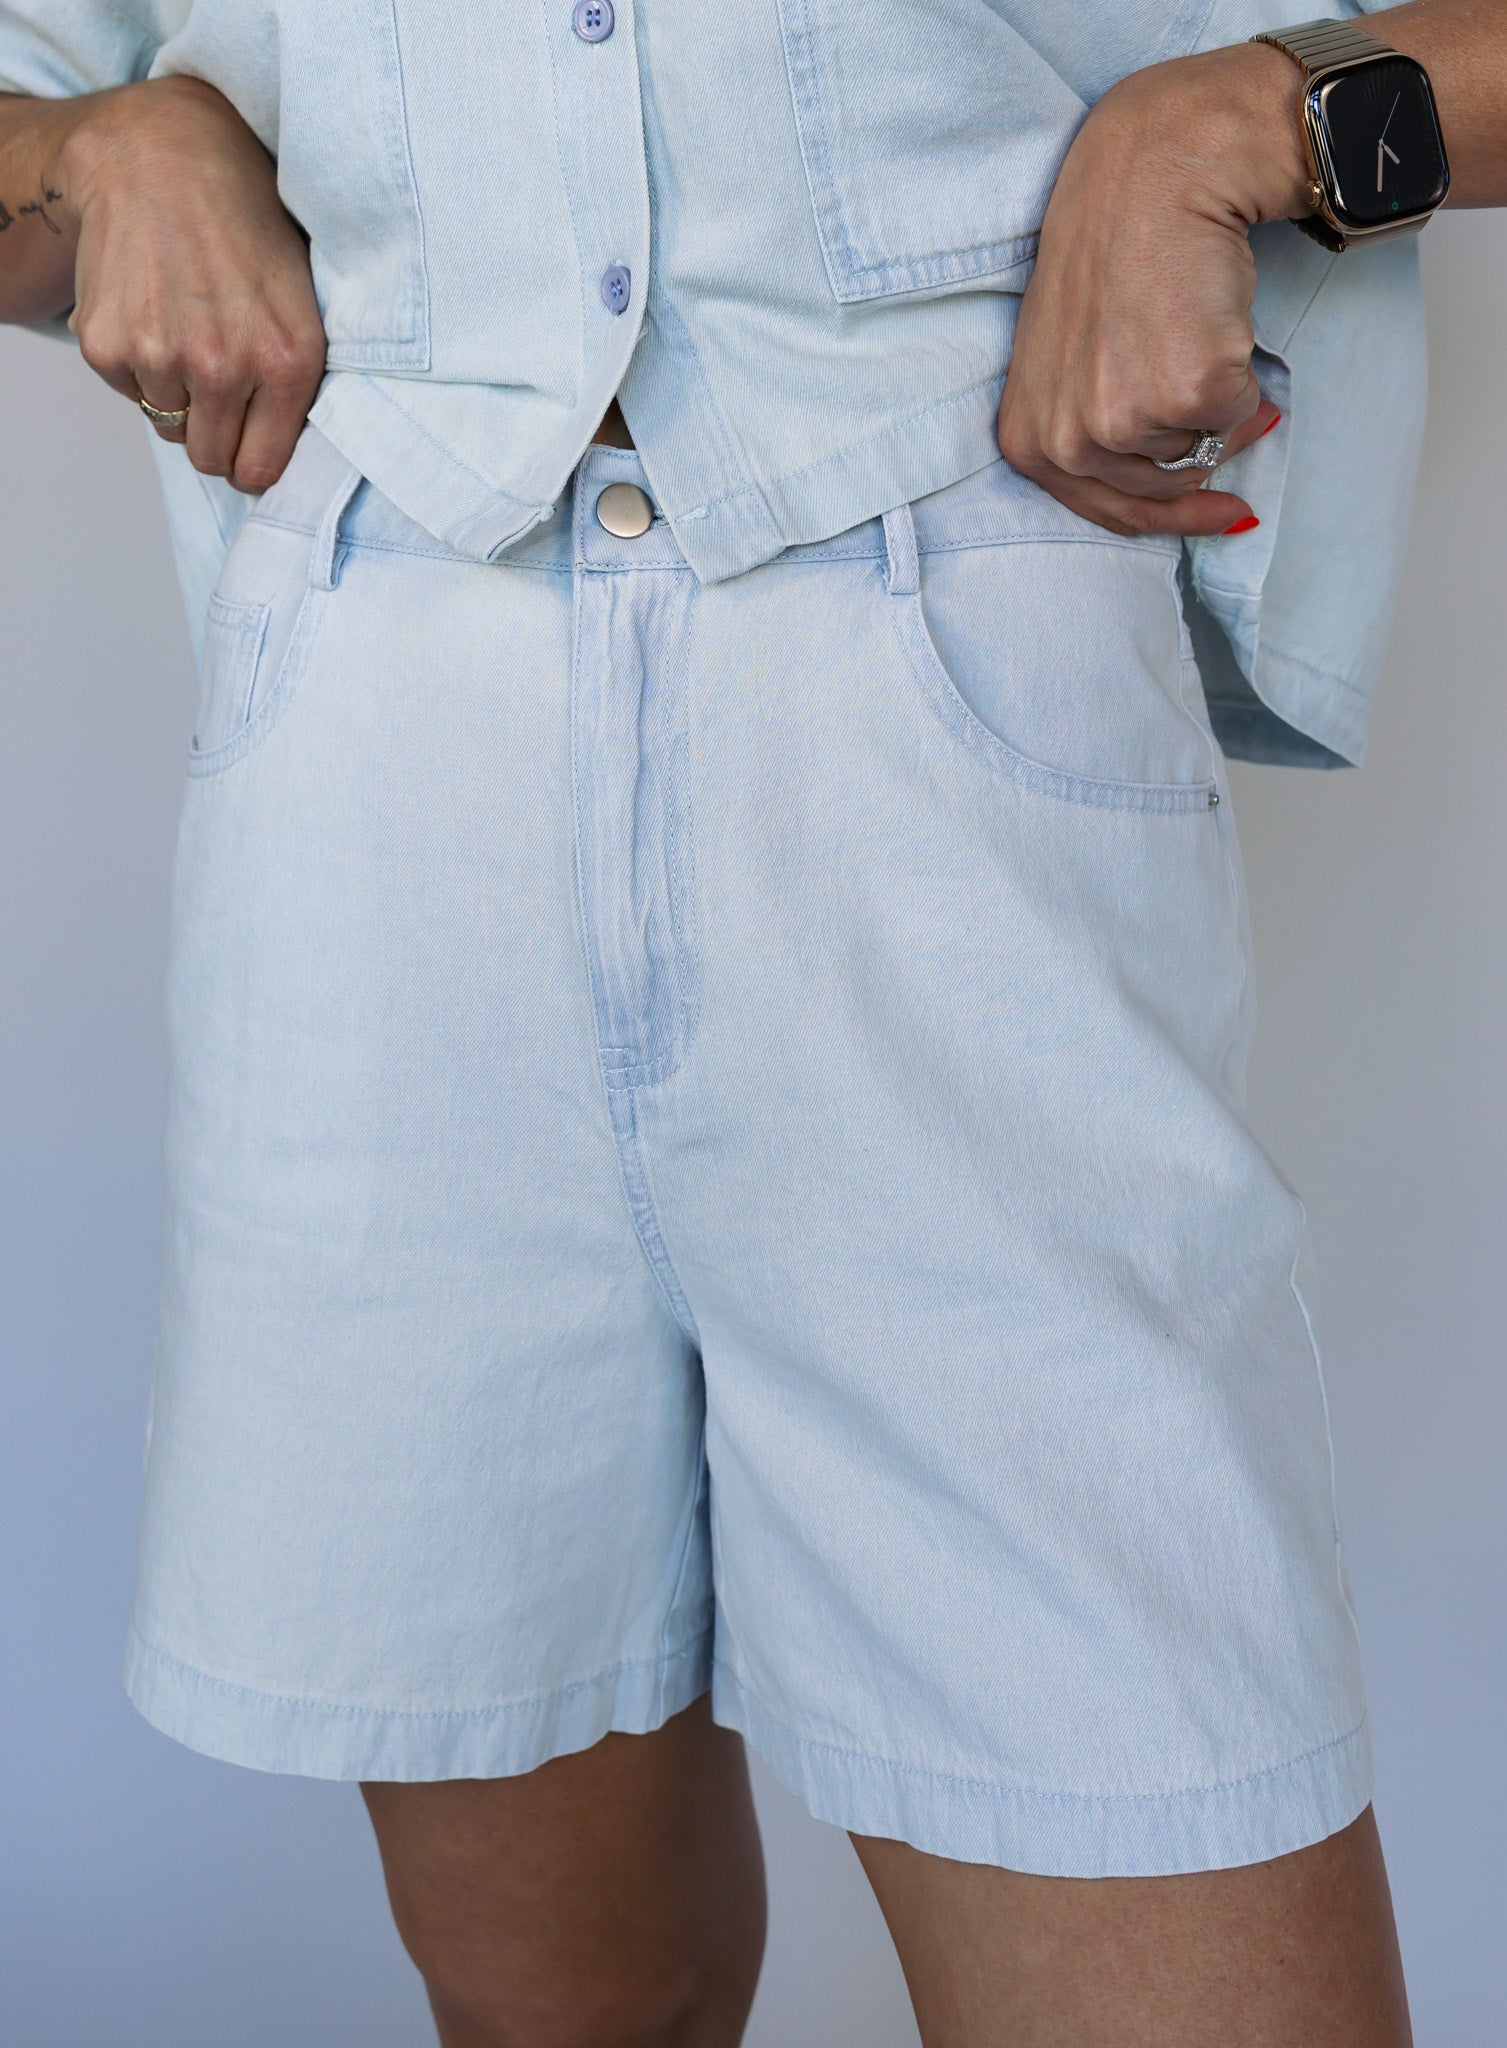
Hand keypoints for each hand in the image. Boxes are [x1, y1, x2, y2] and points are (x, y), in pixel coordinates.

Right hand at [57, 75, 325, 492]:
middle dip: (214, 435)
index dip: (252, 461)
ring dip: (176, 393)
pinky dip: (137, 364)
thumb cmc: (243, 218)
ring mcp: (161, 357)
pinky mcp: (107, 344)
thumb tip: (292, 450)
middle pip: (210, 459)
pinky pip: (128, 390)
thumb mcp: (305, 295)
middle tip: (216, 388)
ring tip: (187, 329)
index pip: (260, 471)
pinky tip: (153, 309)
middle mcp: (223, 368)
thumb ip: (302, 376)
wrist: (159, 153)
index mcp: (287, 363)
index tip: (248, 443)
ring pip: (168, 423)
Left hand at [997, 44, 1312, 538]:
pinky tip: (1226, 325)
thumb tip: (1173, 475)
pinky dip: (1246, 377)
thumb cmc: (1115, 250)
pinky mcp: (1183, 393)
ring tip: (1207, 334)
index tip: (1223, 509)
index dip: (1173, 514)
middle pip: (1160, 491)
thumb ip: (1097, 425)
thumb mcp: (1070, 356)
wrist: (1155, 170)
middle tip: (1238, 405)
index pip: (1106, 510)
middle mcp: (1063, 441)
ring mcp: (1119, 421)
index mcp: (1028, 438)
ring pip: (1200, 452)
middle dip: (1208, 455)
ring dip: (1222, 405)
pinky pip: (1237, 418)